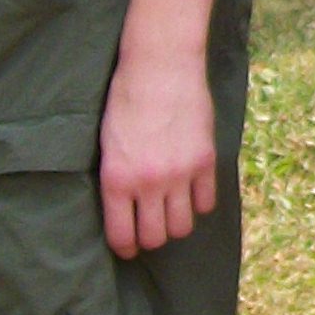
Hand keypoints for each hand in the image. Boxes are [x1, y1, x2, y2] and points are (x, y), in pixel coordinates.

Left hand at [98, 46, 219, 259]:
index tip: (128, 248)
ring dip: (176, 224)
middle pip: (155, 236)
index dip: (125, 248)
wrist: (161, 66)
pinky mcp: (206, 161)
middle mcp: (149, 183)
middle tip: (151, 229)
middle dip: (151, 238)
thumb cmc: (126, 99)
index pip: (122, 235)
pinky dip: (199, 203)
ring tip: (172, 213)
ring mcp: (180, 174)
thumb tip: (127, 208)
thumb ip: (118, 179)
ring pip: (182, 226)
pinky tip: (192, 193)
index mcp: (117, 179)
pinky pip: (207, 202)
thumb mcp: (108, 144)